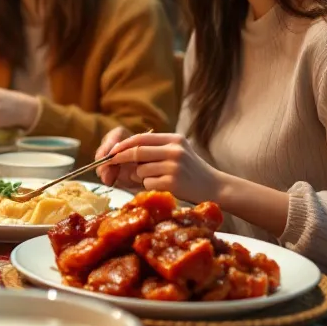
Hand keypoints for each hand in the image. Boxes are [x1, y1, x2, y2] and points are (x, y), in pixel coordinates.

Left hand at [99, 132, 225, 204]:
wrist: (215, 187)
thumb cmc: (191, 171)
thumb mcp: (177, 152)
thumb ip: (154, 150)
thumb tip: (121, 153)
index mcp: (174, 139)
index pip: (141, 138)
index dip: (123, 145)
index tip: (111, 152)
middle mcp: (174, 150)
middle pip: (137, 152)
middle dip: (121, 159)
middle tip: (112, 164)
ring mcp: (174, 166)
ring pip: (140, 170)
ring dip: (141, 177)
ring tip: (159, 178)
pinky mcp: (173, 182)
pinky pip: (148, 183)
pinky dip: (150, 186)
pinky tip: (165, 186)